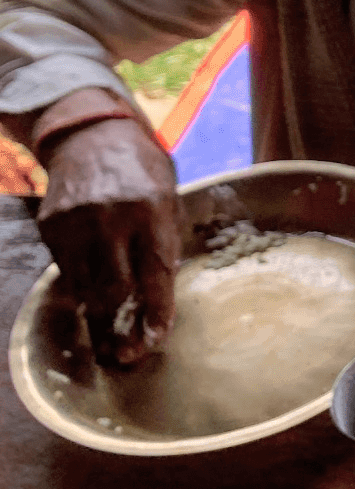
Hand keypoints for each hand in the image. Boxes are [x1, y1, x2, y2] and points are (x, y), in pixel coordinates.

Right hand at [36, 118, 180, 366]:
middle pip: (116, 288)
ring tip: (108, 338)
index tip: (157, 339)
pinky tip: (91, 299)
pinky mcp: (51, 225)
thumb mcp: (169, 195)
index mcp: (151, 209)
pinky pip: (67, 272)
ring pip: (86, 287)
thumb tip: (162, 291)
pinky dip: (81, 290)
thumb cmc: (142, 169)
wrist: (92, 135)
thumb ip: (167, 238)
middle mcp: (112, 217)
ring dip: (99, 317)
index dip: (157, 311)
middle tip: (129, 352)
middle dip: (123, 326)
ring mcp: (77, 222)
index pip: (156, 273)